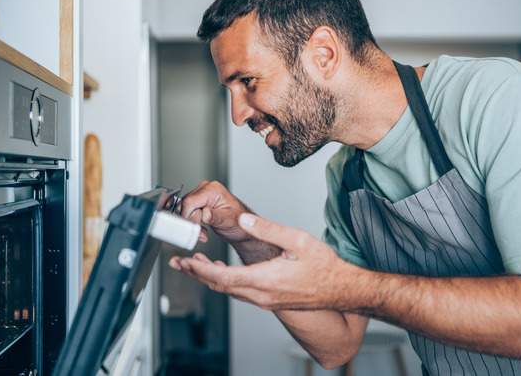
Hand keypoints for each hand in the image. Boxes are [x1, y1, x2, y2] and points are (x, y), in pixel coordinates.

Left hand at [169, 212, 352, 310]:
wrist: (342, 289)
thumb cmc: (324, 267)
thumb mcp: (298, 239)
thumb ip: (268, 228)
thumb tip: (243, 220)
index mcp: (266, 280)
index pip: (224, 277)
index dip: (201, 270)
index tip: (186, 261)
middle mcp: (262, 295)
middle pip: (220, 287)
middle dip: (197, 274)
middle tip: (179, 263)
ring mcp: (265, 301)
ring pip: (229, 291)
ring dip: (209, 278)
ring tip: (192, 266)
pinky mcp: (269, 300)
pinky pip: (240, 293)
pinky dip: (224, 282)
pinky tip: (220, 272)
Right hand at [178, 181, 256, 245]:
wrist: (241, 227)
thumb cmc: (239, 222)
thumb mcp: (229, 221)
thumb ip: (216, 217)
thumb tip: (205, 213)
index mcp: (213, 189)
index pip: (189, 201)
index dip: (188, 217)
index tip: (194, 229)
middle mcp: (205, 189)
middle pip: (185, 205)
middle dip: (191, 222)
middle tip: (201, 234)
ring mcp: (201, 195)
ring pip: (183, 209)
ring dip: (191, 224)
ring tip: (203, 232)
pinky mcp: (198, 202)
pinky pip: (186, 212)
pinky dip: (192, 223)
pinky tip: (202, 229)